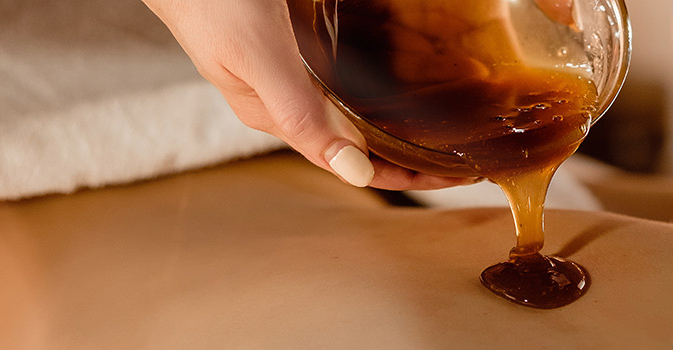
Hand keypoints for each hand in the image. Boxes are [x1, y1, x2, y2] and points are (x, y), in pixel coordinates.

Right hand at [142, 0, 477, 189]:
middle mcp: (283, 96)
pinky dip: (378, 76)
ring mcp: (287, 66)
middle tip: (463, 153)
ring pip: (353, 104)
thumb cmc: (209, 0)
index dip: (401, 174)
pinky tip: (400, 71)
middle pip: (356, 137)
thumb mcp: (258, 57)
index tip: (453, 177)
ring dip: (395, 117)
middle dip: (407, 149)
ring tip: (441, 123)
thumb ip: (300, 110)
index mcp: (272, 113)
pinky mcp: (293, 35)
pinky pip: (344, 66)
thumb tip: (352, 172)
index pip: (348, 160)